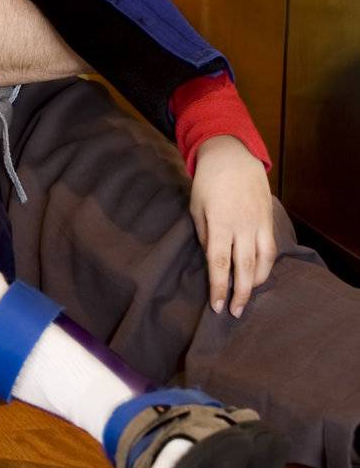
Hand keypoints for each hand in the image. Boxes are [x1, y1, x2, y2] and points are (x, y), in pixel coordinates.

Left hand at [189, 136, 276, 318]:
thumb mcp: (196, 208)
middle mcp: (242, 225)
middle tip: (236, 313)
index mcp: (219, 223)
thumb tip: (212, 260)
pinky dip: (266, 265)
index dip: (218, 288)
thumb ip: (204, 236)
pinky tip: (259, 274)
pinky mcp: (268, 218)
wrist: (232, 155)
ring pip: (263, 260)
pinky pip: (271, 248)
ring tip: (248, 296)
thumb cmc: (207, 182)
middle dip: (240, 293)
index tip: (217, 307)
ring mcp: (258, 222)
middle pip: (244, 267)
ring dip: (256, 282)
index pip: (219, 263)